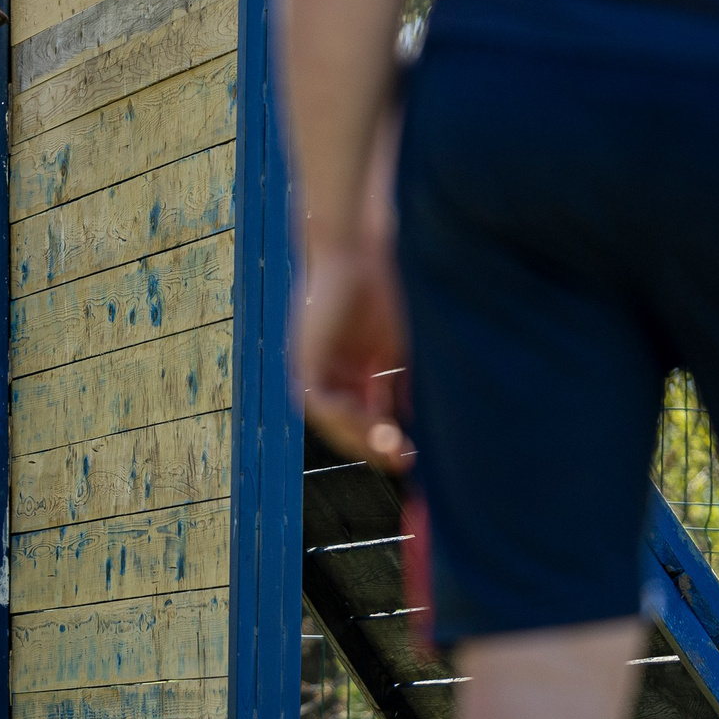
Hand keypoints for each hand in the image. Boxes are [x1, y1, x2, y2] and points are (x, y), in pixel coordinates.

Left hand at [293, 240, 413, 473]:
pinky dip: (348, 416)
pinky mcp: (305, 361)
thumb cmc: (383, 294)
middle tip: (404, 464)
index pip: (365, 422)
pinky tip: (375, 422)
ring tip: (393, 448)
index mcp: (351, 377)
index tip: (412, 462)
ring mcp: (314, 371)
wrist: (361, 255)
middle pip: (347, 429)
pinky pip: (323, 402)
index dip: (386, 444)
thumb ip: (395, 388)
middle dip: (375, 449)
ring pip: (333, 422)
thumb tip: (407, 426)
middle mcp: (330, 378)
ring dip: (362, 438)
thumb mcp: (395, 352)